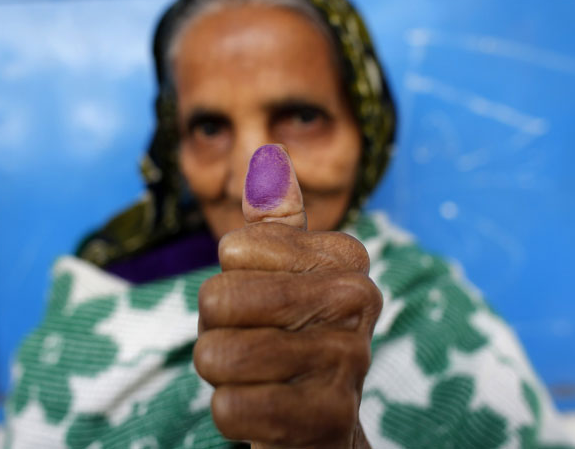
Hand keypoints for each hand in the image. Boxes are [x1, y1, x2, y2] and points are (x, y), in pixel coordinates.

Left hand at [194, 145, 381, 447]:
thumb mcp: (283, 275)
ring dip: (223, 374)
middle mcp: (357, 301)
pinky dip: (234, 413)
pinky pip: (230, 408)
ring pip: (218, 356)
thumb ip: (276, 221)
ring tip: (261, 377)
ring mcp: (347, 362)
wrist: (320, 422)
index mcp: (344, 257)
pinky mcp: (326, 420)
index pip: (234, 250)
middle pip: (219, 299)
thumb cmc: (291, 338)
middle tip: (253, 344)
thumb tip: (268, 153)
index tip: (263, 305)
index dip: (231, 283)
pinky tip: (267, 411)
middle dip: (217, 330)